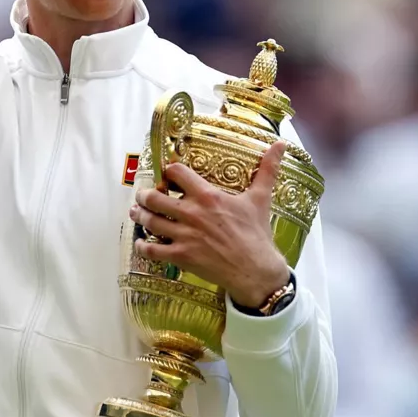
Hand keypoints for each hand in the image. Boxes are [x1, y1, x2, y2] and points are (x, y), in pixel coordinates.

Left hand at [130, 140, 290, 308]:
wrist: (256, 271)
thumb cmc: (257, 235)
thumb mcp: (260, 199)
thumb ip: (267, 170)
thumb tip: (280, 145)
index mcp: (208, 196)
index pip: (177, 173)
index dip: (169, 171)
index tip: (167, 174)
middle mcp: (191, 213)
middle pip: (155, 197)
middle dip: (144, 194)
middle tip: (143, 194)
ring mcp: (184, 236)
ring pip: (150, 221)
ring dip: (140, 215)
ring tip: (136, 212)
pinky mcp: (181, 257)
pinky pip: (152, 250)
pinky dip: (142, 246)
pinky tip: (141, 243)